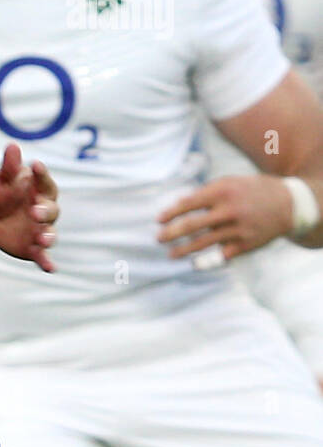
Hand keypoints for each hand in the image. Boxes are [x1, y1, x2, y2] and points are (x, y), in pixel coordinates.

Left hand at [0, 143, 58, 272]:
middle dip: (44, 211)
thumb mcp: (1, 177)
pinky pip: (43, 256)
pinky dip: (47, 262)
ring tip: (42, 238)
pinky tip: (51, 269)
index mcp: (40, 189)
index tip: (34, 165)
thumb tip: (12, 146)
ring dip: (48, 237)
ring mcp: (40, 229)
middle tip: (34, 211)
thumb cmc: (0, 189)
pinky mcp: (33, 247)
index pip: (44, 181)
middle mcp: (45, 209)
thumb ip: (9, 165)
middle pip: (50, 210)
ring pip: (49, 234)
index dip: (41, 174)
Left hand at [157, 174, 293, 260]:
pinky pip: (222, 255)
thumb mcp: (229, 183)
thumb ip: (204, 193)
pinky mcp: (247, 244)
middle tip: (158, 239)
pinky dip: (207, 261)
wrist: (288, 204)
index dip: (171, 213)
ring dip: (184, 250)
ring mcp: (239, 229)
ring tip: (171, 255)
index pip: (189, 204)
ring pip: (205, 242)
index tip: (158, 220)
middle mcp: (230, 210)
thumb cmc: (250, 191)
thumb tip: (177, 205)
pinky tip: (195, 263)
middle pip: (193, 225)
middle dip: (172, 233)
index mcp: (223, 191)